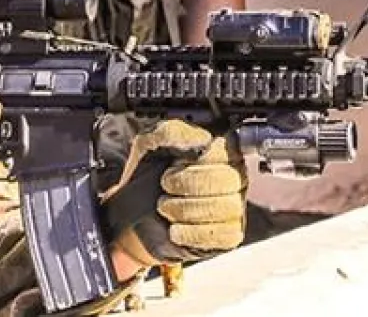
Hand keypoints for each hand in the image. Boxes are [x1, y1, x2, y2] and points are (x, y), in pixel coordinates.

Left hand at [100, 120, 246, 268]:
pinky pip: (220, 235)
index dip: (196, 158)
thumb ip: (170, 132)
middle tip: (166, 184)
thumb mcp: (149, 144)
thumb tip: (199, 139)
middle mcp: (233, 176)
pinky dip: (190, 233)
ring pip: (222, 207)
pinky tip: (176, 228)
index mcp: (220, 149)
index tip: (175, 161)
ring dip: (183, 209)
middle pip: (225, 179)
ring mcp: (234, 207)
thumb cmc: (147, 176)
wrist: (133, 214)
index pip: (226, 149)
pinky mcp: (229, 235)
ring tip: (167, 206)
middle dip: (186, 183)